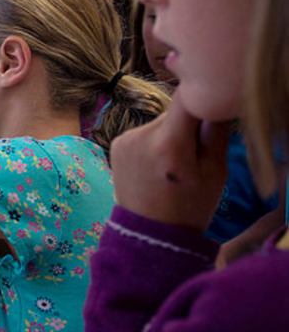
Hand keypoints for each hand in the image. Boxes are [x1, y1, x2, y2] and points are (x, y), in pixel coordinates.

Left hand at [109, 94, 229, 230]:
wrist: (149, 233)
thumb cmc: (190, 206)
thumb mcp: (216, 172)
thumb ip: (215, 131)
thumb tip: (214, 98)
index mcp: (169, 144)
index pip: (187, 98)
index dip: (203, 99)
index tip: (213, 112)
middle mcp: (141, 136)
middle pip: (175, 112)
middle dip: (190, 125)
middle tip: (197, 155)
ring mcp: (125, 138)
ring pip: (161, 122)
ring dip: (172, 134)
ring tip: (175, 166)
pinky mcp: (116, 143)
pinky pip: (145, 132)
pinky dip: (156, 142)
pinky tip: (158, 166)